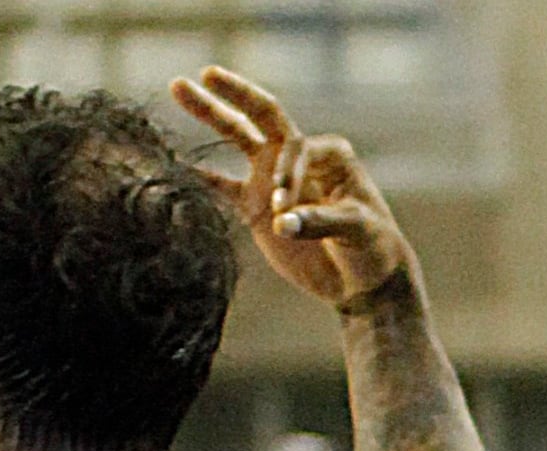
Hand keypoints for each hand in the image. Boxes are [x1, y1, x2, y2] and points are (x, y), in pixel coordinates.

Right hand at [172, 65, 415, 313]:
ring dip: (210, 113)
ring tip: (178, 86)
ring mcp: (273, 178)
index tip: (285, 208)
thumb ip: (320, 222)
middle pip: (262, 116)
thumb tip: (280, 222)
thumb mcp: (356, 231)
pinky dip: (200, 176)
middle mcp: (299, 158)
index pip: (295, 146)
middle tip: (205, 73)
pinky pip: (222, 184)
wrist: (365, 282)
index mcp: (329, 154)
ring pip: (237, 137)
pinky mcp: (257, 205)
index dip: (286, 172)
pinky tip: (174, 160)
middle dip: (235, 94)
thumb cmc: (372, 249)